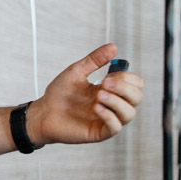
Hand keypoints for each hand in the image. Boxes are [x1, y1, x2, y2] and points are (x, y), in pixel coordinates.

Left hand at [29, 43, 143, 146]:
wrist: (43, 112)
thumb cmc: (59, 94)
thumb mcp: (76, 72)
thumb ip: (94, 60)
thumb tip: (112, 47)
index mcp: (110, 89)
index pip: (135, 84)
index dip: (127, 77)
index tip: (109, 74)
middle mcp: (112, 104)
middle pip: (137, 97)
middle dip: (124, 88)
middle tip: (105, 82)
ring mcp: (107, 119)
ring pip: (130, 113)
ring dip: (117, 102)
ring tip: (99, 95)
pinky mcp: (100, 132)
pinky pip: (116, 127)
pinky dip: (109, 116)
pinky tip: (97, 108)